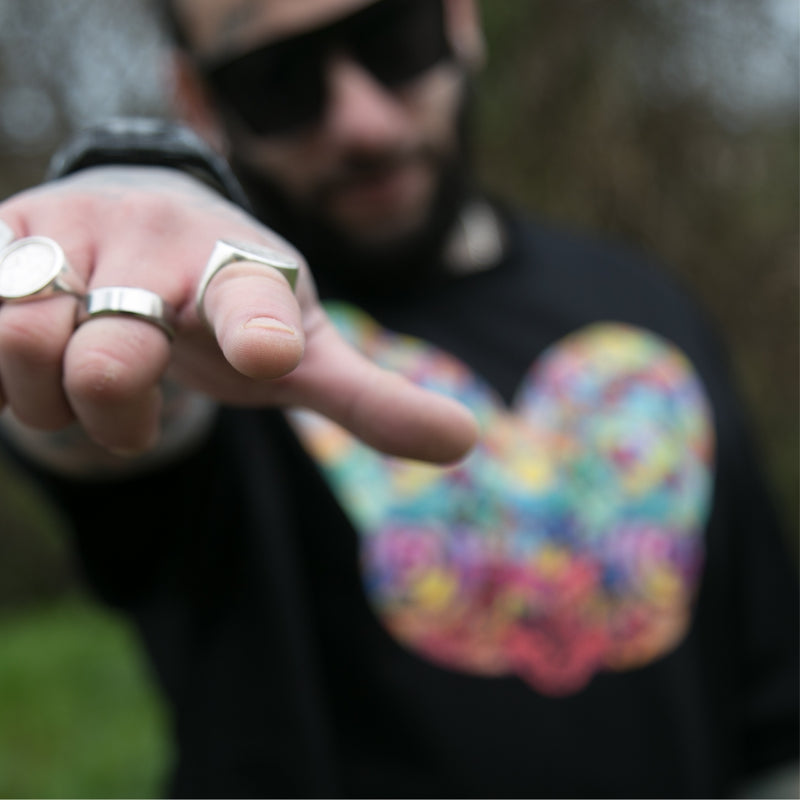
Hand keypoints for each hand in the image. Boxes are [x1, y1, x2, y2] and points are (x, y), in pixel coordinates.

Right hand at [0, 167, 476, 463]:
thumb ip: (373, 398)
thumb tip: (467, 443)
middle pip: (113, 358)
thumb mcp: (303, 351)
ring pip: (24, 343)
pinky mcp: (4, 236)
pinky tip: (28, 346)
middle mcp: (161, 243)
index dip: (258, 331)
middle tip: (133, 399)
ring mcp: (75, 233)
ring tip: (80, 371)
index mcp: (245, 274)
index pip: (252, 303)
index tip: (269, 356)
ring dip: (48, 395)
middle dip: (117, 410)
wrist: (152, 225)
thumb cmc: (235, 304)